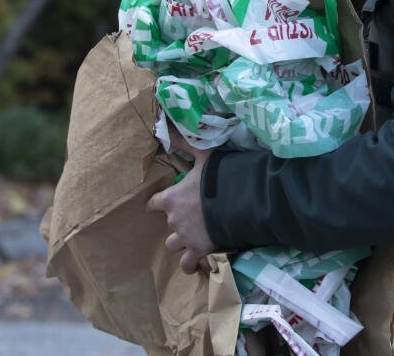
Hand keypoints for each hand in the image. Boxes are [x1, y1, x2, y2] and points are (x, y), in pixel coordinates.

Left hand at [147, 129, 215, 273]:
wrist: (239, 201)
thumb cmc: (220, 176)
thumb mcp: (205, 156)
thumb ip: (186, 144)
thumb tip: (166, 128)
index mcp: (171, 198)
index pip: (154, 204)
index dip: (157, 204)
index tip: (159, 205)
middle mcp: (174, 219)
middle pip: (168, 226)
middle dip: (178, 223)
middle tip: (193, 217)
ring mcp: (185, 237)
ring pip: (174, 245)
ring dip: (182, 242)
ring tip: (193, 240)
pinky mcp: (199, 250)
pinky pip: (187, 264)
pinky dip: (190, 264)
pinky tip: (195, 264)